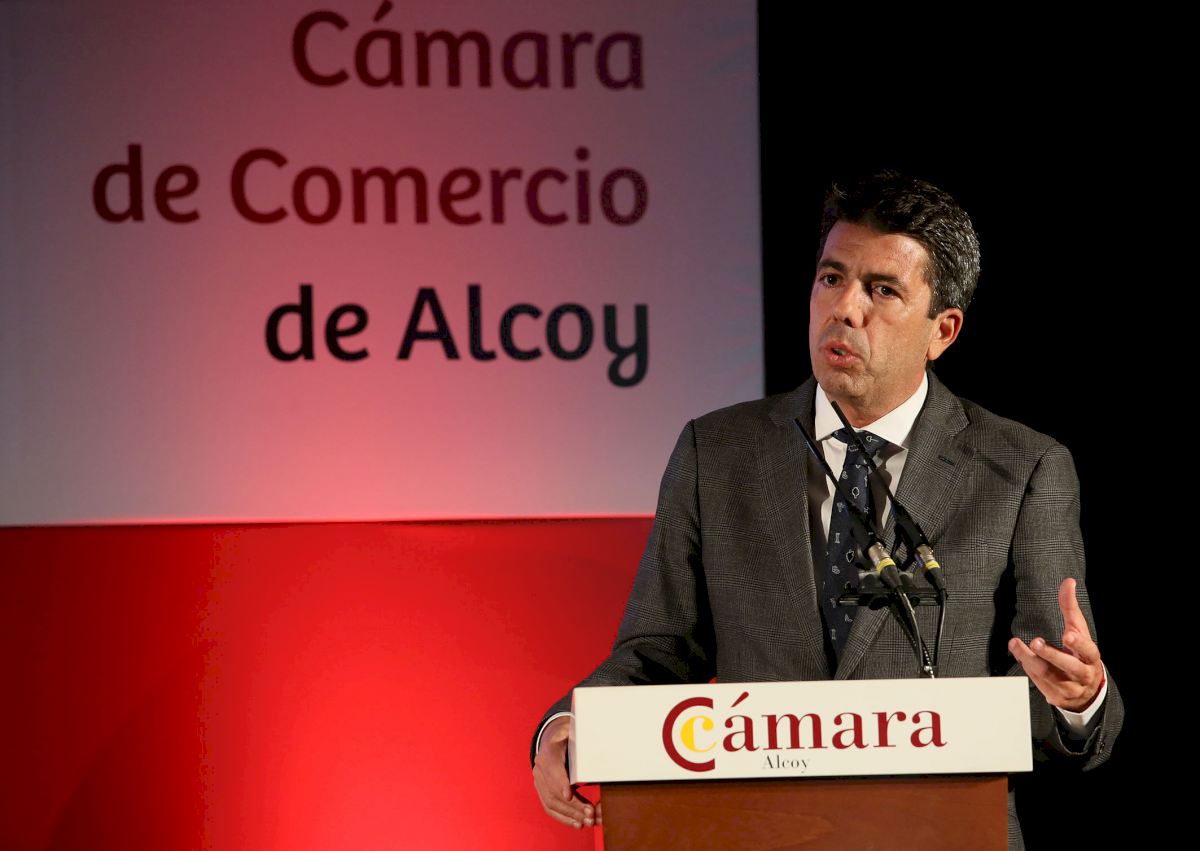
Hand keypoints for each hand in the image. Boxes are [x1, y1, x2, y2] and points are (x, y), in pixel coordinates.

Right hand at [531, 716, 600, 829]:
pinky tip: (576, 823)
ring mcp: (538, 781)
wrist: (553, 738)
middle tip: (590, 814)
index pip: (553, 769)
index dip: (561, 783)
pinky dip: (563, 817)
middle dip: (572, 806)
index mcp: (548, 752)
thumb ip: (579, 738)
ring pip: (551, 803)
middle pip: (553, 791)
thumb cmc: (568, 735)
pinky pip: (549, 808)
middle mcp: (540, 768)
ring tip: (586, 822)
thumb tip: (592, 742)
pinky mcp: (541, 791)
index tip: (570, 794)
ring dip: (569, 815)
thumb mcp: (573, 732)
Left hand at [1009, 578, 1103, 711]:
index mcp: (1090, 657)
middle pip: (1069, 666)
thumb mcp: (1078, 631)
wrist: (1086, 691)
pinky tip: (1019, 656)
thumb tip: (1068, 582)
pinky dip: (1027, 669)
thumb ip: (1070, 608)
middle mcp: (1082, 674)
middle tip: (1036, 642)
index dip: (1079, 644)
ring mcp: (1069, 687)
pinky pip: (1039, 683)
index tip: (1068, 634)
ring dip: (1030, 660)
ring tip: (1016, 644)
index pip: (1088, 650)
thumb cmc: (1080, 654)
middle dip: (1052, 654)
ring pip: (1049, 675)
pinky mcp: (1055, 696)